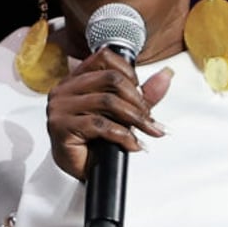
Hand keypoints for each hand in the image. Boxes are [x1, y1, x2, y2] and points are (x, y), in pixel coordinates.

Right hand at [46, 47, 171, 180]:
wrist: (81, 169)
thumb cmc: (97, 139)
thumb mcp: (124, 112)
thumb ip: (143, 93)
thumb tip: (166, 75)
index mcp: (76, 78)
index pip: (104, 57)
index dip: (128, 72)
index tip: (140, 93)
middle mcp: (65, 88)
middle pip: (110, 78)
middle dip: (137, 100)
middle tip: (149, 118)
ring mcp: (61, 107)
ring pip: (107, 101)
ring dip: (135, 119)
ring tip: (146, 132)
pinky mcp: (62, 126)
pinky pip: (100, 125)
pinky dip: (123, 136)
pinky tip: (132, 144)